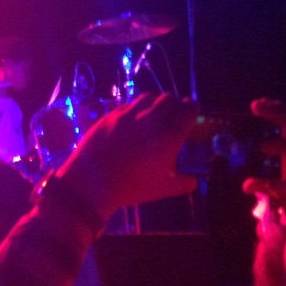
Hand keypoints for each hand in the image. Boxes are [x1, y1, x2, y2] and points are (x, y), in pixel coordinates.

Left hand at [56, 94, 198, 221]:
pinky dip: (136, 108)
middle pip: (169, 99)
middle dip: (174, 104)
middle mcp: (151, 120)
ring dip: (155, 102)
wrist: (92, 181)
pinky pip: (129, 104)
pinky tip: (133, 119)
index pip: (187, 111)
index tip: (191, 111)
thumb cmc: (131, 187)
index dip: (192, 108)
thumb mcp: (163, 189)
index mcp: (168, 137)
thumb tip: (193, 181)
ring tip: (154, 112)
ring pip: (148, 96)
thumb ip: (182, 183)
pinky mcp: (112, 114)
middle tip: (173, 113)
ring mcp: (129, 114)